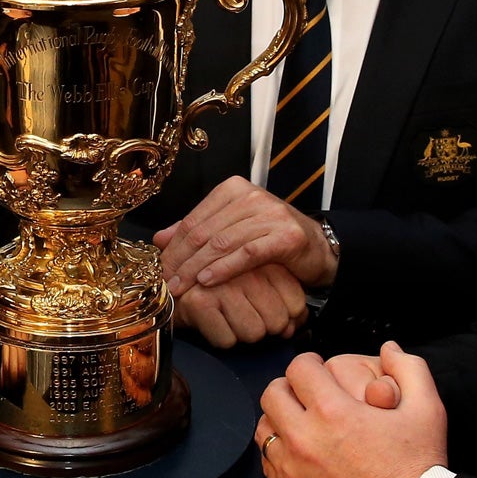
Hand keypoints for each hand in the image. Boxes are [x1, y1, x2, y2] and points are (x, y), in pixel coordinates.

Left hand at [153, 177, 337, 295]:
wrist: (317, 249)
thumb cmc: (270, 240)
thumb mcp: (231, 230)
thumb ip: (198, 231)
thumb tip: (159, 239)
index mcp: (233, 189)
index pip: (194, 219)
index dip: (173, 248)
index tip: (159, 270)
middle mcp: (251, 196)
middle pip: (204, 232)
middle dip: (181, 261)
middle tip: (166, 283)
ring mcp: (270, 214)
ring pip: (222, 243)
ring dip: (196, 268)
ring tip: (181, 287)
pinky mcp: (285, 235)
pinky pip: (247, 253)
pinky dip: (224, 269)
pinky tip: (207, 282)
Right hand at [172, 265, 308, 347]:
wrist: (170, 279)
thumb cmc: (220, 282)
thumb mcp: (255, 279)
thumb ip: (281, 297)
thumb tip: (296, 326)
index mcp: (262, 258)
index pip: (295, 303)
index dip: (287, 318)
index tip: (274, 315)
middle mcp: (244, 269)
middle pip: (277, 322)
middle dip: (266, 328)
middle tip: (250, 319)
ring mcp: (221, 284)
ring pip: (254, 333)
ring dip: (243, 334)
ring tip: (230, 319)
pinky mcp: (200, 301)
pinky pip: (227, 340)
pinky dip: (222, 338)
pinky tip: (214, 323)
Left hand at [255, 342, 446, 477]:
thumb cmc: (416, 468)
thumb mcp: (427, 409)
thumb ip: (409, 368)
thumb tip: (389, 348)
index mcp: (333, 412)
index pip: (298, 368)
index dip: (310, 362)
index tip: (318, 369)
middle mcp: (304, 439)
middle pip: (272, 394)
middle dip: (290, 386)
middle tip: (307, 393)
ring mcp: (291, 469)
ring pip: (264, 427)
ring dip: (280, 418)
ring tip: (301, 421)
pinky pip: (267, 461)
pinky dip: (279, 450)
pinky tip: (301, 451)